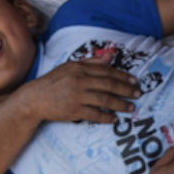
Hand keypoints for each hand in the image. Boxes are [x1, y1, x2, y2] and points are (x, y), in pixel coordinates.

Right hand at [11, 52, 140, 123]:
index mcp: (80, 68)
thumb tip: (111, 55)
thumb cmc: (54, 81)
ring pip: (105, 100)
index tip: (134, 81)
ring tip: (131, 108)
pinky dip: (106, 117)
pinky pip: (95, 115)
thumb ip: (92, 62)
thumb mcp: (71, 67)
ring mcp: (77, 97)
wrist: (35, 99)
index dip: (123, 76)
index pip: (107, 71)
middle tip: (137, 94)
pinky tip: (114, 119)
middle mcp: (80, 81)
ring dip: (120, 104)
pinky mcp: (74, 111)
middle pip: (109, 85)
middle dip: (126, 90)